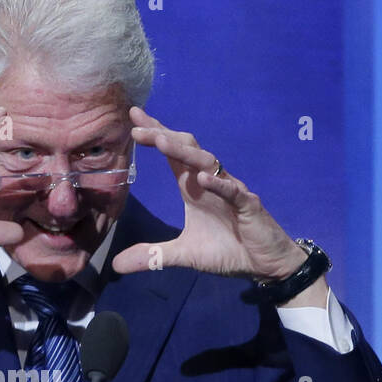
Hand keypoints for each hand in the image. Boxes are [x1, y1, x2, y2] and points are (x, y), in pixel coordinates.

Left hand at [111, 107, 307, 282]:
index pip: (172, 155)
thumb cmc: (228, 251)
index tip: (133, 116)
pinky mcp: (248, 205)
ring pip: (207, 163)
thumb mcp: (184, 255)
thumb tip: (117, 264)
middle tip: (138, 126)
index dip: (155, 134)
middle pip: (186, 150)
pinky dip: (218, 184)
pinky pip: (232, 191)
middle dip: (162, 136)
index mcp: (193, 188)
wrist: (265, 265)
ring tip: (161, 142)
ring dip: (184, 152)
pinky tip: (202, 178)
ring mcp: (231, 191)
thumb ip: (152, 256)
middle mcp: (211, 182)